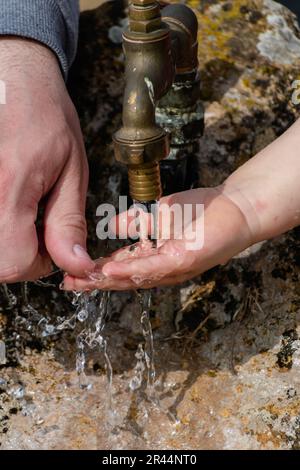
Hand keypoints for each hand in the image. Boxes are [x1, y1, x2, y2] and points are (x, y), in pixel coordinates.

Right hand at [0, 38, 94, 282]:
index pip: (13, 263)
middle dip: (19, 256)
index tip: (51, 246)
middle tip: (36, 228)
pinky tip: (9, 204)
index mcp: (8, 188)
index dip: (38, 264)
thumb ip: (69, 223)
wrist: (14, 78)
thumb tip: (76, 265)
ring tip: (22, 212)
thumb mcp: (72, 171)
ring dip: (7, 241)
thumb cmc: (46, 116)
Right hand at [63, 115, 299, 291]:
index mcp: (153, 256)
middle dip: (95, 282)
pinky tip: (110, 270)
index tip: (70, 273)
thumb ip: (134, 223)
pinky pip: (154, 267)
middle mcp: (161, 267)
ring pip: (135, 277)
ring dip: (107, 280)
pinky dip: (131, 270)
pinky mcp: (185, 260)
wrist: (235, 206)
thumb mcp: (158, 216)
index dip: (95, 271)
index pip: (119, 266)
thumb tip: (110, 227)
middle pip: (123, 278)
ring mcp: (173, 267)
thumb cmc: (200, 212)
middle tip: (68, 284)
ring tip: (83, 279)